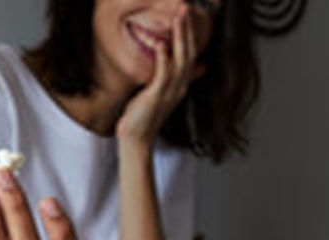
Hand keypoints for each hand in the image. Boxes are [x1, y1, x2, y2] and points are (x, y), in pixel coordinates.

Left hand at [115, 6, 205, 144]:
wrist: (137, 138)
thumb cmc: (143, 115)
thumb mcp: (158, 91)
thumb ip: (166, 76)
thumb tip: (168, 59)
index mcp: (181, 83)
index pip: (190, 53)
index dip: (190, 33)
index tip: (187, 15)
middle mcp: (180, 86)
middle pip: (189, 52)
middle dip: (187, 28)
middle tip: (186, 8)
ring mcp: (171, 91)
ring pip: (180, 59)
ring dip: (180, 36)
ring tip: (179, 17)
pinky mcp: (157, 96)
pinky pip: (163, 73)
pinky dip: (163, 57)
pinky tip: (161, 43)